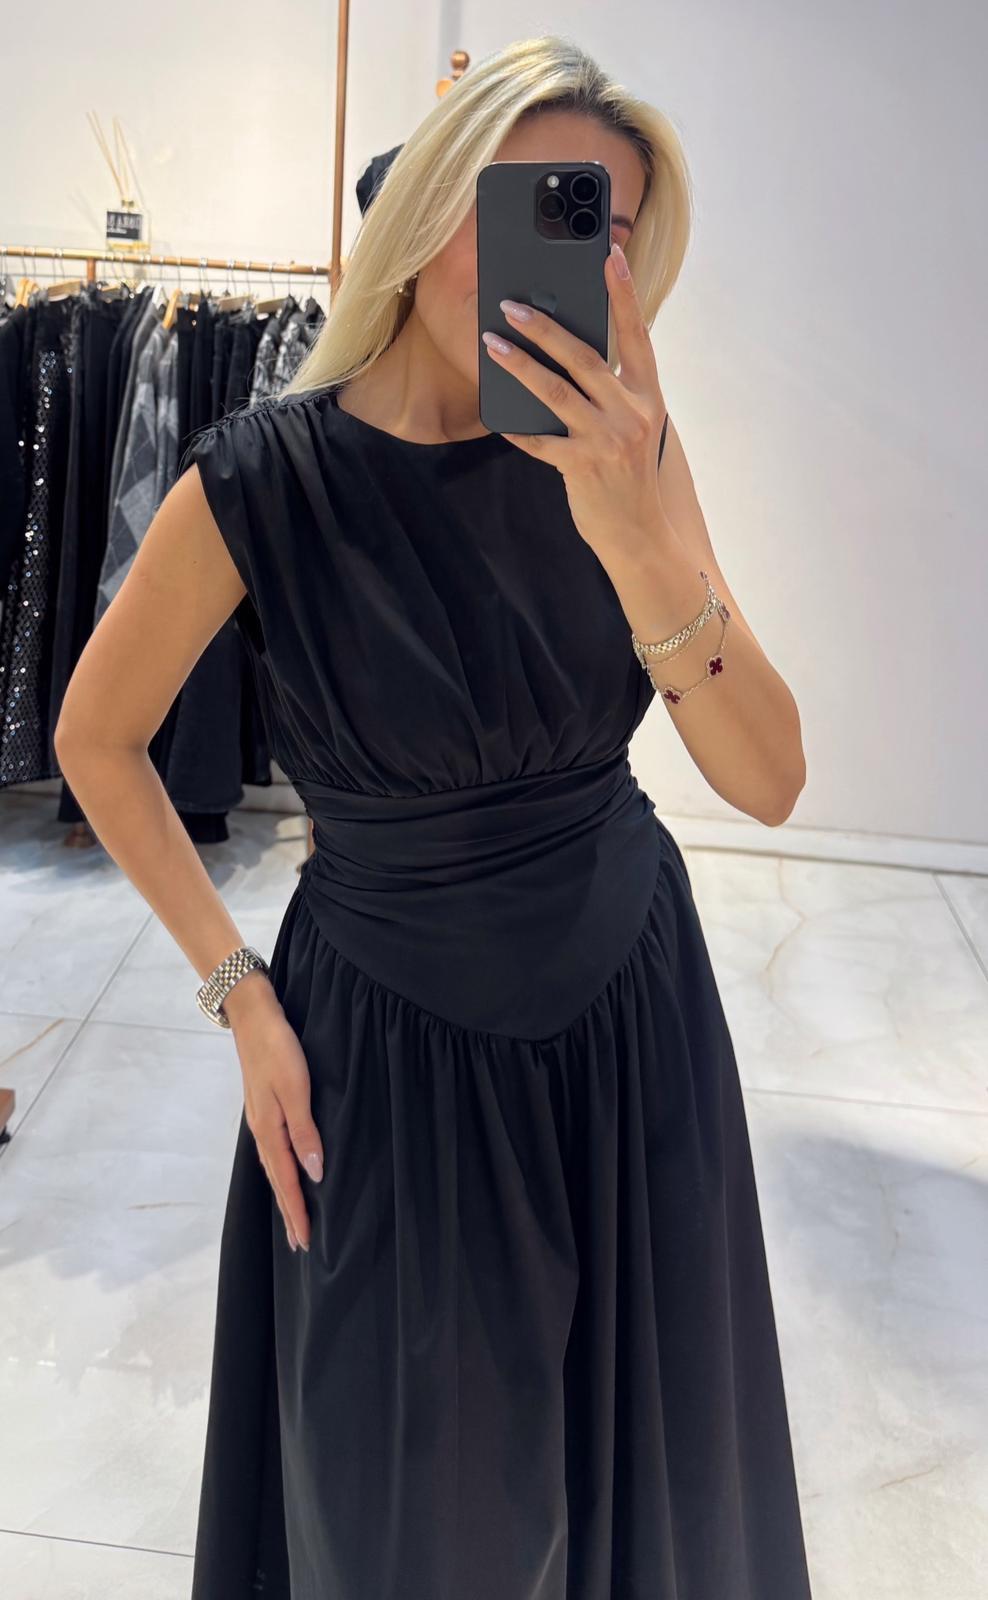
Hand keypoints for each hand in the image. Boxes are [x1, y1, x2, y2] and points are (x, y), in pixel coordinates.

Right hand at [227, 982, 323, 1253]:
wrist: (253, 1017)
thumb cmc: (278, 1050)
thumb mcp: (296, 1089)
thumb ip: (305, 1132)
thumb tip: (314, 1173)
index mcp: (270, 1130)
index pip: (287, 1181)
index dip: (297, 1212)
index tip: (305, 1242)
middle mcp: (262, 1130)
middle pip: (277, 1180)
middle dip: (289, 1212)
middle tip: (299, 1244)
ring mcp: (260, 1119)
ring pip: (274, 1167)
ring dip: (284, 1194)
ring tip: (293, 1218)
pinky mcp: (263, 1108)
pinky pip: (273, 1151)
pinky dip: (281, 1171)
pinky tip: (286, 1171)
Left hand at [481, 239, 669, 562]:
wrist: (638, 531)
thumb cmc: (627, 471)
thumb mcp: (632, 425)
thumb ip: (609, 390)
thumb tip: (563, 348)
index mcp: (647, 395)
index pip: (636, 335)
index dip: (623, 294)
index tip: (610, 255)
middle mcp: (631, 413)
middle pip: (583, 358)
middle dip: (545, 327)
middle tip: (511, 304)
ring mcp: (607, 440)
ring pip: (556, 392)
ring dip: (519, 365)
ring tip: (491, 344)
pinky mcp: (582, 467)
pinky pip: (540, 441)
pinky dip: (516, 428)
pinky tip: (495, 414)